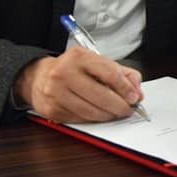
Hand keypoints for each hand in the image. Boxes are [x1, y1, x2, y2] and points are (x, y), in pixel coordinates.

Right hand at [13, 46, 142, 122]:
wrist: (40, 77)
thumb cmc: (74, 69)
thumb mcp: (97, 62)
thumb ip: (122, 74)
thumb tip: (136, 92)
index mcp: (79, 57)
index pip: (110, 74)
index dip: (126, 88)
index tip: (134, 97)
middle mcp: (65, 73)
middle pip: (102, 96)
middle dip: (120, 106)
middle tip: (128, 109)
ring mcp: (56, 92)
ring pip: (92, 111)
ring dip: (108, 115)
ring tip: (115, 113)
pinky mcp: (52, 109)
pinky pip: (81, 119)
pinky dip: (93, 119)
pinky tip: (98, 114)